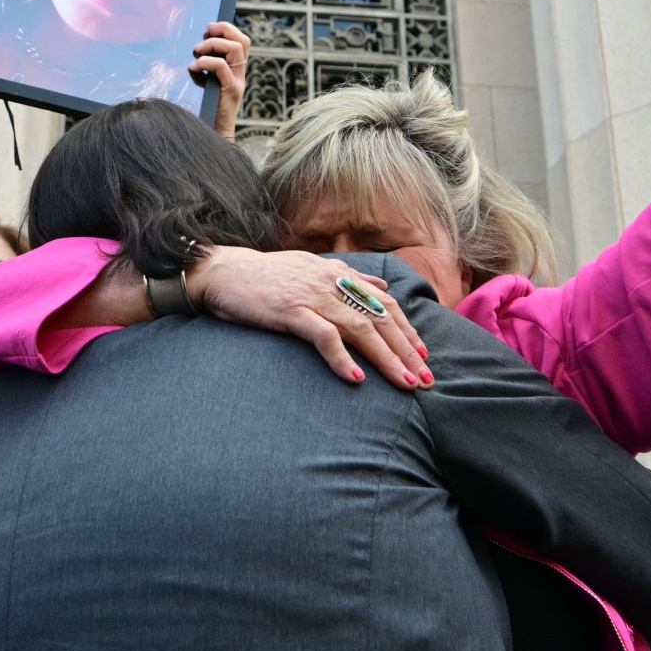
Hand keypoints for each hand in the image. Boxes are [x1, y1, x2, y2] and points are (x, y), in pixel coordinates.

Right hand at [187, 247, 432, 391]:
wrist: (223, 271)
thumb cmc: (266, 275)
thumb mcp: (312, 268)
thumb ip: (347, 278)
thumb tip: (379, 285)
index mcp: (339, 274)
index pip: (384, 302)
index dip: (406, 328)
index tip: (423, 353)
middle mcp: (332, 283)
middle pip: (380, 319)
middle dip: (407, 350)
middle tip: (426, 378)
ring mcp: (313, 297)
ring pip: (361, 329)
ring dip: (387, 358)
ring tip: (406, 382)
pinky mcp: (291, 312)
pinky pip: (323, 336)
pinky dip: (341, 358)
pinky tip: (356, 379)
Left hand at [191, 21, 250, 142]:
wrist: (213, 135)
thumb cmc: (206, 111)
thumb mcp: (206, 84)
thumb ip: (205, 69)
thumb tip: (195, 49)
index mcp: (236, 71)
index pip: (242, 42)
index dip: (228, 29)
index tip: (209, 28)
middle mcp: (240, 75)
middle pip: (243, 42)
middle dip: (224, 30)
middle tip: (205, 32)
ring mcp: (238, 83)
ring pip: (235, 50)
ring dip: (213, 45)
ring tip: (196, 52)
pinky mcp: (230, 92)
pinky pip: (221, 67)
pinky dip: (205, 62)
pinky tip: (193, 69)